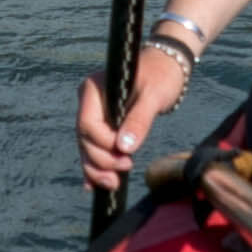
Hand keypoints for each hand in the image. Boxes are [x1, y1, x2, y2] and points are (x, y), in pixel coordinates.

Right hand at [76, 47, 189, 189]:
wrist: (167, 67)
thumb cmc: (161, 75)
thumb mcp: (154, 96)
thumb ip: (139, 120)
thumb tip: (124, 147)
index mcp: (94, 89)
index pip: (87, 124)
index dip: (103, 143)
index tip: (125, 152)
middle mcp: (89, 102)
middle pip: (84, 139)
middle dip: (101, 159)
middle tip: (127, 167)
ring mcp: (94, 114)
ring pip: (86, 147)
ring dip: (97, 168)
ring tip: (114, 183)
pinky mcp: (103, 124)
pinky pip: (94, 147)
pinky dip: (96, 165)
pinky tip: (95, 185)